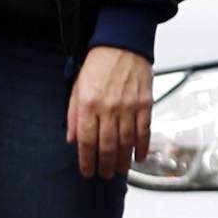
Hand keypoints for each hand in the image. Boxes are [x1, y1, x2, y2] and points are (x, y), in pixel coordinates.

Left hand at [69, 44, 154, 179]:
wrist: (122, 43)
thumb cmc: (98, 63)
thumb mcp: (77, 87)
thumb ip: (73, 115)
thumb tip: (73, 140)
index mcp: (89, 104)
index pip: (87, 141)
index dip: (87, 160)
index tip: (87, 171)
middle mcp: (109, 108)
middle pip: (108, 146)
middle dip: (105, 165)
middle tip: (105, 174)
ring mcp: (129, 107)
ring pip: (127, 142)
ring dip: (123, 160)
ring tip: (120, 169)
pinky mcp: (145, 104)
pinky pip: (144, 131)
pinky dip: (142, 147)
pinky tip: (138, 157)